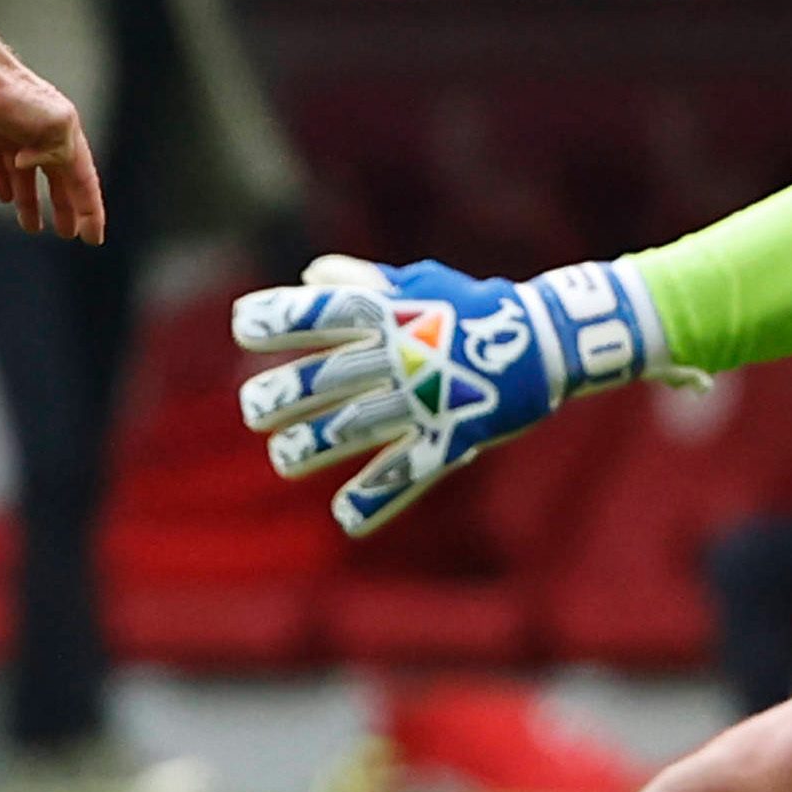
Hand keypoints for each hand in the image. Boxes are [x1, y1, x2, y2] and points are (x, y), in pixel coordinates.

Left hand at [0, 31, 102, 240]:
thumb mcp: (51, 124)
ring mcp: (13, 133)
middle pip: (59, 179)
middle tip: (68, 235)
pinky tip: (3, 198)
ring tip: (33, 228)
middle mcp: (42, 133)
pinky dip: (2, 182)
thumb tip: (30, 167)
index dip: (90, 210)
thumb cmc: (11, 92)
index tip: (93, 239)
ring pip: (28, 176)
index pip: (83, 180)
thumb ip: (55, 153)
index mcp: (65, 133)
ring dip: (32, 202)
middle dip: (66, 207)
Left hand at [234, 253, 679, 534]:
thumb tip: (310, 274)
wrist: (548, 342)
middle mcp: (402, 357)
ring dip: (313, 446)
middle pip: (328, 378)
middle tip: (253, 409)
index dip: (281, 317)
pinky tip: (343, 517)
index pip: (324, 312)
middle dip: (283, 395)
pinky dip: (376, 499)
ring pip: (356, 429)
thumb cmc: (475, 307)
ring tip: (283, 458)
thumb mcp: (420, 283)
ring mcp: (426, 401)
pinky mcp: (452, 439)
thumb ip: (363, 282)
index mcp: (392, 314)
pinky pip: (408, 474)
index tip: (242, 324)